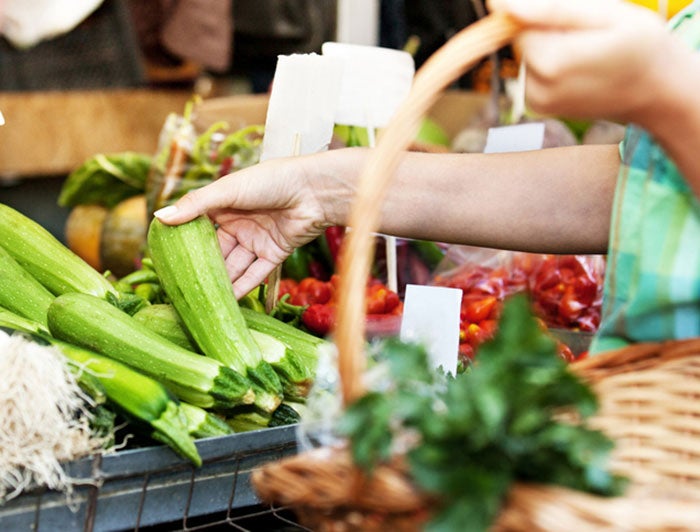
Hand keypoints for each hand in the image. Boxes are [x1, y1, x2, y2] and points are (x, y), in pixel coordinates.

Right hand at [154, 156, 330, 297]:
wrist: (313, 189)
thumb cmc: (271, 180)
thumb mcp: (228, 190)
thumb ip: (195, 205)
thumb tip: (159, 218)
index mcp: (225, 205)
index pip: (200, 228)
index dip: (186, 244)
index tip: (167, 262)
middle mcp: (240, 224)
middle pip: (217, 251)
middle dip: (203, 269)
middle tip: (183, 289)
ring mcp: (257, 240)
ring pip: (235, 265)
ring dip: (222, 282)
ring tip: (203, 300)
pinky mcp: (275, 253)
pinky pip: (256, 273)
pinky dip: (243, 286)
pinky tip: (227, 300)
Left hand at [488, 0, 676, 123]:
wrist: (659, 93)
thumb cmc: (642, 48)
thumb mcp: (604, 15)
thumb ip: (549, 9)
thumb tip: (499, 4)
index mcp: (551, 63)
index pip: (518, 24)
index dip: (544, 14)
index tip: (576, 19)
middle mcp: (537, 89)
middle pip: (522, 40)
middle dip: (548, 30)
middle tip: (588, 35)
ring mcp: (537, 103)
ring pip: (528, 56)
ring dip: (551, 46)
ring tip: (588, 52)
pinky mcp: (540, 107)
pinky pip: (534, 73)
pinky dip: (552, 64)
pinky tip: (581, 66)